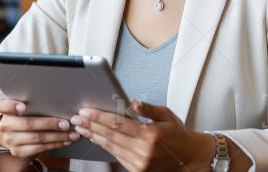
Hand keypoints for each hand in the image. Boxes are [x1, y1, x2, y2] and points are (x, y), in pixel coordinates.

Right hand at [0, 98, 79, 157]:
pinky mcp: (17, 151)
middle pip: (27, 123)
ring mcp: (10, 139)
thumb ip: (35, 103)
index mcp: (5, 110)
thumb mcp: (26, 108)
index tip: (23, 106)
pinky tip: (64, 141)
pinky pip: (39, 148)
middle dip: (49, 123)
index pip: (2, 105)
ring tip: (70, 134)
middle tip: (65, 123)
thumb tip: (58, 101)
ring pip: (37, 138)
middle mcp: (5, 125)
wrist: (16, 135)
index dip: (12, 106)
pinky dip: (55, 144)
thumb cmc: (26, 117)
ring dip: (57, 136)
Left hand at [70, 100, 214, 171]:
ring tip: (81, 128)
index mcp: (149, 136)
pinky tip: (96, 138)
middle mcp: (142, 152)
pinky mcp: (138, 171)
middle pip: (110, 136)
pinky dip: (104, 146)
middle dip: (91, 126)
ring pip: (110, 147)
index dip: (99, 117)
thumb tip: (133, 102)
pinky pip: (116, 156)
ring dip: (94, 136)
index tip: (86, 111)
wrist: (191, 158)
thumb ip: (148, 109)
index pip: (117, 124)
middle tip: (76, 118)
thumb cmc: (178, 135)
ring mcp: (139, 164)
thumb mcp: (167, 115)